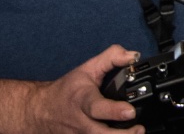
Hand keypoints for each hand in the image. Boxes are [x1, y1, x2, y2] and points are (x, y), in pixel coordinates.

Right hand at [24, 44, 142, 133]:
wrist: (43, 110)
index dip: (115, 111)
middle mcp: (82, 122)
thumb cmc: (68, 90)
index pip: (97, 107)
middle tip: (140, 129)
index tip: (130, 111)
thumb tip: (134, 56)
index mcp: (83, 100)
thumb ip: (112, 58)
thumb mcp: (88, 68)